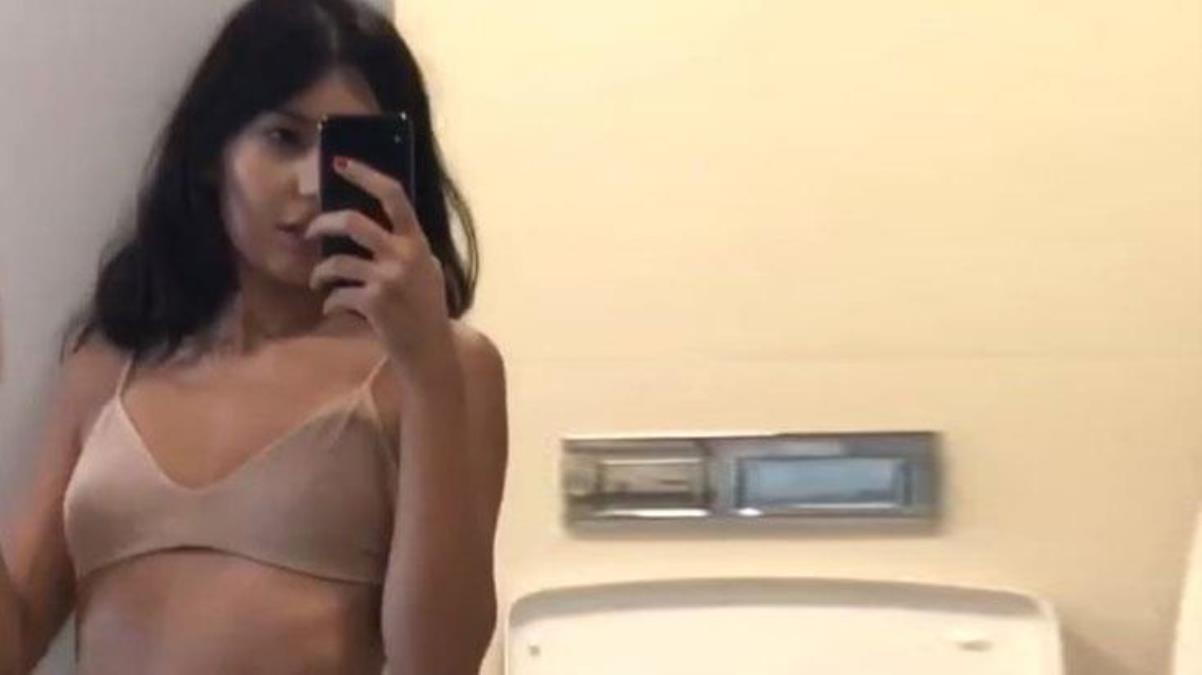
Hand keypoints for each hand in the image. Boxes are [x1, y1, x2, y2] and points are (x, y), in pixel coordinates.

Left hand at [305, 156, 452, 366]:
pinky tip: (332, 307)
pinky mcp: (373, 304)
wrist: (431, 350)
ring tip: (317, 281)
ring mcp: (388, 280)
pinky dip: (330, 302)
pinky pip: (338, 294)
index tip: (340, 164)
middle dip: (323, 224)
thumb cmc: (427, 310)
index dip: (365, 175)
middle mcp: (404, 256)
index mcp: (417, 243)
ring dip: (320, 273)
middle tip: (311, 230)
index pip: (393, 196)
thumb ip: (407, 248)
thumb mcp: (427, 271)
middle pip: (353, 223)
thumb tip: (377, 225)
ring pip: (337, 262)